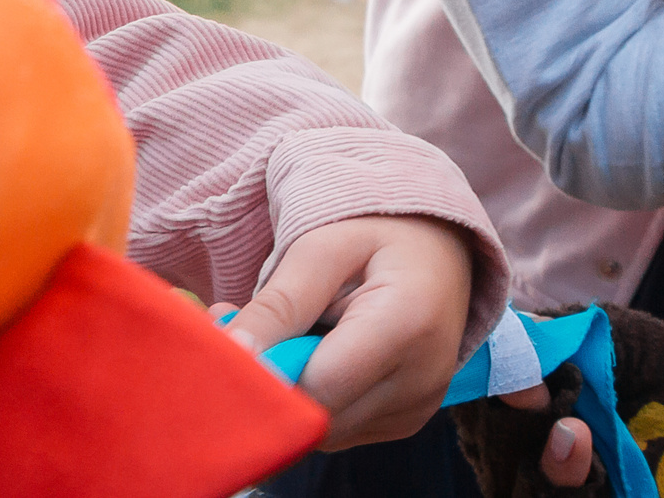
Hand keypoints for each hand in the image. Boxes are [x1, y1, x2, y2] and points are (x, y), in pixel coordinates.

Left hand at [212, 217, 591, 478]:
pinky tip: (310, 351)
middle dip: (270, 379)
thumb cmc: (374, 234)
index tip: (226, 333)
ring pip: (325, 429)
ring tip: (281, 329)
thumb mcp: (321, 249)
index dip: (266, 371)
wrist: (437, 249)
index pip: (319, 386)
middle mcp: (423, 380)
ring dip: (289, 390)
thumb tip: (232, 353)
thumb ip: (279, 303)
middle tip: (236, 320)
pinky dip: (314, 397)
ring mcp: (419, 408)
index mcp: (407, 325)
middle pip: (320, 415)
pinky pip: (341, 428)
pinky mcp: (407, 422)